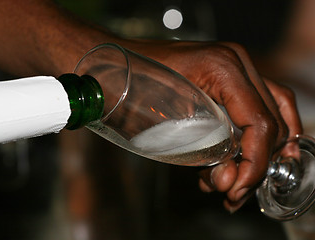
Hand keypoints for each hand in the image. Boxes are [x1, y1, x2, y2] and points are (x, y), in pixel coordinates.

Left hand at [124, 40, 302, 211]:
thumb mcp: (166, 124)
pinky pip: (258, 107)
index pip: (259, 122)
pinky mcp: (229, 78)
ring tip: (231, 184)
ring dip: (258, 154)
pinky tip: (234, 161)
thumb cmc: (130, 86)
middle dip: (256, 164)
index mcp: (221, 68)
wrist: (115, 65)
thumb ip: (202, 152)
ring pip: (271, 115)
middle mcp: (236, 63)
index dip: (254, 163)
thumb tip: (228, 180)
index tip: (237, 189)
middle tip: (233, 193)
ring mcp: (235, 68)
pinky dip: (254, 137)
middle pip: (271, 122)